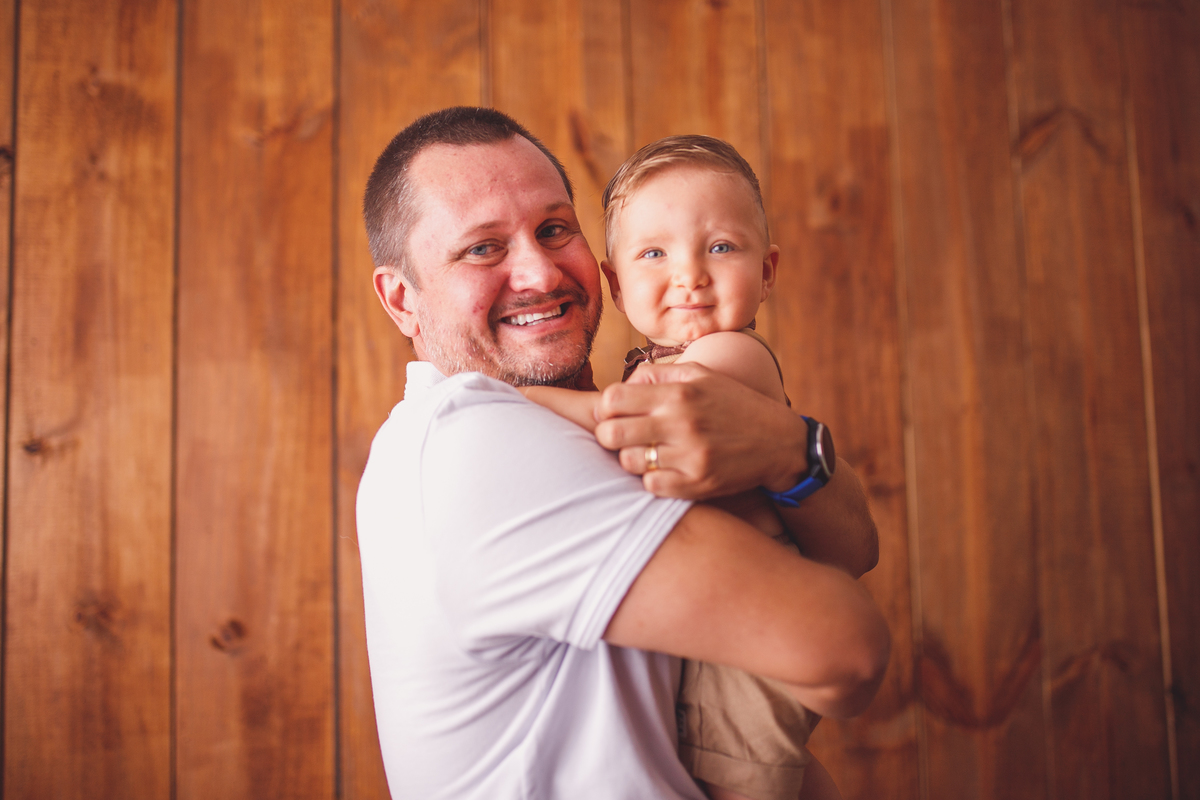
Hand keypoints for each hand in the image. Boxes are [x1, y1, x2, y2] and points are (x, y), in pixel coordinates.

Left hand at [593, 362, 808, 498]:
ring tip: (648, 453)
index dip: (606, 408)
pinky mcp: (697, 483)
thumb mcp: (702, 375)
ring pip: (627, 462)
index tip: (616, 414)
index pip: (613, 399)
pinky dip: (652, 479)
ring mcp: (689, 455)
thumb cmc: (735, 405)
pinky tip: (666, 470)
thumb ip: (658, 375)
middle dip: (610, 435)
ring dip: (633, 458)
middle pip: (610, 433)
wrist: (781, 442)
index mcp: (679, 392)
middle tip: (624, 437)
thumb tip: (621, 386)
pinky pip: (650, 486)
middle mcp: (681, 422)